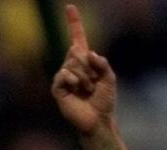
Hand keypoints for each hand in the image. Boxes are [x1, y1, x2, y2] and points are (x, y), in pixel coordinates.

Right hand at [51, 5, 115, 136]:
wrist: (98, 121)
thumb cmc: (104, 102)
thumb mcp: (109, 79)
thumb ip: (103, 64)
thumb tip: (89, 53)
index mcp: (84, 63)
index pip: (77, 39)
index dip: (74, 23)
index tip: (70, 7)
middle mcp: (71, 66)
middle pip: (77, 53)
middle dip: (90, 69)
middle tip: (93, 85)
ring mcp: (63, 76)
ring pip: (72, 64)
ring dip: (85, 79)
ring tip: (87, 91)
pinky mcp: (57, 87)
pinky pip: (64, 74)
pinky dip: (74, 81)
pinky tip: (77, 90)